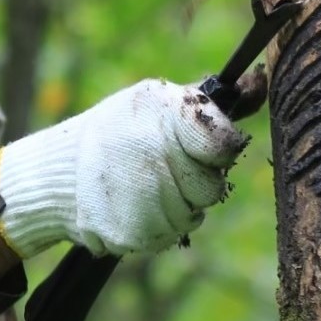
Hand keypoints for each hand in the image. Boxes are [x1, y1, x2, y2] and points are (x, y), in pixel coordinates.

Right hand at [0, 79, 248, 259]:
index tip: (203, 149)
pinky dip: (158, 226)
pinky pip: (168, 237)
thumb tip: (261, 83)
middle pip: (211, 187)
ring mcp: (138, 198)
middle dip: (195, 181)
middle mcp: (150, 153)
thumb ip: (213, 102)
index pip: (225, 144)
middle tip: (165, 169)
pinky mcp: (127, 233)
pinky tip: (135, 207)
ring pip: (192, 217)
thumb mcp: (159, 102)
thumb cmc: (120, 130)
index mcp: (162, 111)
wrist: (59, 172)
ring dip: (177, 207)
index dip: (219, 151)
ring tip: (147, 188)